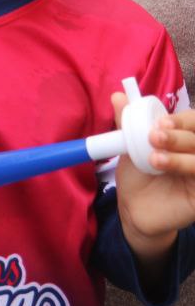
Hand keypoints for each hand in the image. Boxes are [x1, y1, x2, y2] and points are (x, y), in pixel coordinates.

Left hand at [113, 95, 194, 260]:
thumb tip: (118, 96)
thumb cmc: (139, 175)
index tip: (160, 123)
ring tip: (153, 158)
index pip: (194, 122)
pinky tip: (164, 168)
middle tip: (154, 137)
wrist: (134, 208)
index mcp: (186, 139)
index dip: (182, 120)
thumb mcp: (131, 147)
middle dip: (178, 135)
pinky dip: (185, 168)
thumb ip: (127, 123)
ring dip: (178, 155)